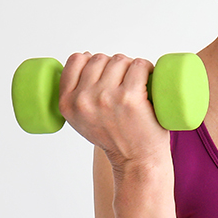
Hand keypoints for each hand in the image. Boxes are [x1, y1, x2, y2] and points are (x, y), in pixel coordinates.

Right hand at [58, 53, 169, 169]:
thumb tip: (86, 56)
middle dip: (115, 66)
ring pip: (120, 60)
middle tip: (125, 84)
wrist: (137, 161)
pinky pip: (139, 65)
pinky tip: (149, 80)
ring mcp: (106, 97)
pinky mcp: (130, 97)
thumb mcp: (81, 119)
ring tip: (137, 85)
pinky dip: (147, 68)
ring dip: (131, 67)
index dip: (92, 61)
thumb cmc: (115, 138)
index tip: (105, 73)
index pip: (76, 60)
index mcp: (67, 103)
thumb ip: (76, 93)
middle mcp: (83, 100)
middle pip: (100, 58)